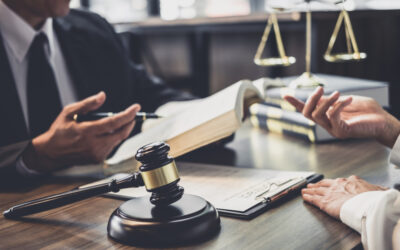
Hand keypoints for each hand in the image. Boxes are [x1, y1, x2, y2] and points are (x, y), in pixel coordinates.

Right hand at [22, 92, 140, 172]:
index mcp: (86, 131)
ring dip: (121, 130)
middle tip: (132, 115)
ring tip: (115, 123)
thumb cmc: (59, 131)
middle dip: (129, 123)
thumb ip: (87, 104)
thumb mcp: (69, 112)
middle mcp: (93, 145)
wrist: (50, 153)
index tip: (136, 107)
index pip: (113, 122)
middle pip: (121, 133)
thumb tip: (102, 96)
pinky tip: (105, 134)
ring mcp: (97, 154)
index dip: (127, 114)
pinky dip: (113, 138)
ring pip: (117, 140)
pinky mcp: (98, 159)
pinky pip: (111, 146)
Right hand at [284, 87, 399, 146]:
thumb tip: (317, 96)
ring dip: (326, 102)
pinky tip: (348, 99)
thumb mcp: (345, 101)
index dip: (295, 103)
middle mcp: (327, 125)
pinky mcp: (341, 131)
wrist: (383, 122)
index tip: (285, 94)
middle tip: (320, 88)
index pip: (307, 110)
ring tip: (338, 93)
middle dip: (311, 100)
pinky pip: (333, 117)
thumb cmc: (367, 111)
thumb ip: (331, 100)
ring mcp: (333, 129)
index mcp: (326, 117)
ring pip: (318, 116)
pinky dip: (339, 105)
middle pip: (308, 114)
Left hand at [302, 175, 386, 218]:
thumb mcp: (377, 190)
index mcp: (350, 181)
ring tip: (305, 190)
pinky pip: (313, 199)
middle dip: (317, 184)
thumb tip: (382, 189)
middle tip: (312, 185)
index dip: (333, 183)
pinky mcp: (325, 202)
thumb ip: (376, 189)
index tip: (330, 183)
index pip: (339, 181)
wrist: (367, 204)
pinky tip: (304, 197)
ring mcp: (330, 193)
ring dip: (310, 190)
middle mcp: (338, 185)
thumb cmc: (373, 199)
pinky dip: (308, 198)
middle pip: (324, 184)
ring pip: (317, 191)